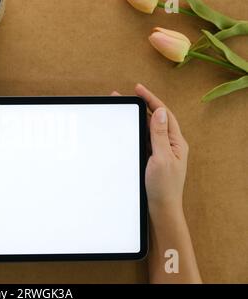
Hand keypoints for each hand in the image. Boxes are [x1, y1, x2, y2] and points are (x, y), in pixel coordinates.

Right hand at [112, 84, 188, 214]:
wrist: (160, 209)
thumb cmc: (164, 187)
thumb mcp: (162, 158)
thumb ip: (159, 135)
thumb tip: (159, 112)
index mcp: (175, 142)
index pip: (163, 114)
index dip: (151, 99)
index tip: (138, 89)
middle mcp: (169, 145)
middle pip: (155, 119)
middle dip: (141, 106)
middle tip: (125, 97)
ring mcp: (160, 152)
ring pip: (147, 129)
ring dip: (136, 119)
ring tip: (123, 110)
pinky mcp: (151, 159)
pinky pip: (143, 140)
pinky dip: (134, 132)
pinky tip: (125, 129)